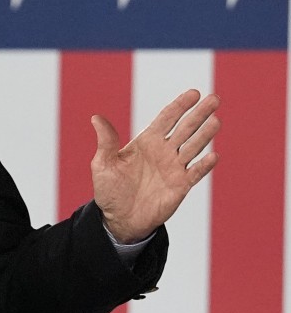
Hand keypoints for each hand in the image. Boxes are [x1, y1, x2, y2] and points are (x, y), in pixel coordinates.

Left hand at [91, 89, 219, 243]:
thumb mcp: (103, 164)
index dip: (180, 106)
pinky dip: (204, 165)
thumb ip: (106, 141)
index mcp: (146, 142)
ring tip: (216, 120)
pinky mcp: (180, 186)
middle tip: (214, 99)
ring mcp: (174, 168)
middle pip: (185, 128)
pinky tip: (213, 155)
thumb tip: (96, 118)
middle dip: (199, 114)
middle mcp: (163, 151)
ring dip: (205, 134)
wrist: (118, 218)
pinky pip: (195, 173)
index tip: (194, 93)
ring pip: (193, 147)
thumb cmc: (109, 189)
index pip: (166, 118)